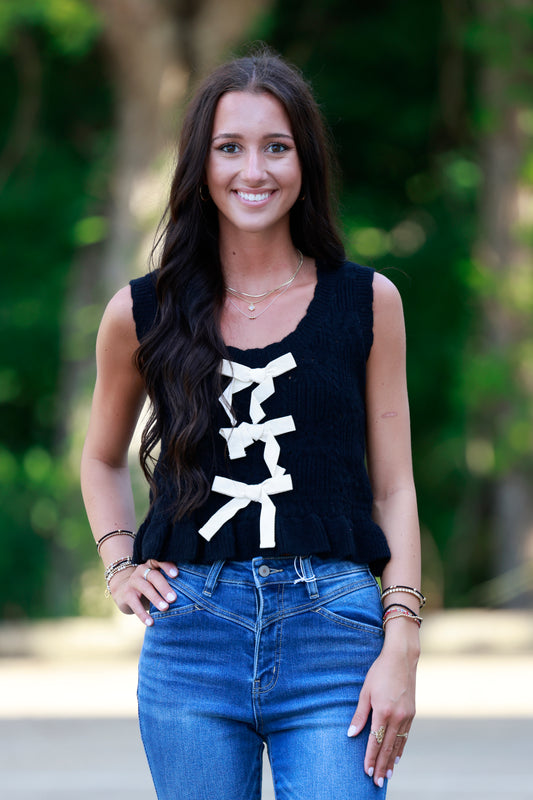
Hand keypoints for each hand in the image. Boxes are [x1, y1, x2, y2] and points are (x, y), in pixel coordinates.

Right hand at [108, 559, 178, 625]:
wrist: (124, 591)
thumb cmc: (149, 586)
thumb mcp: (157, 581)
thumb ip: (170, 581)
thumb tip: (192, 591)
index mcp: (152, 565)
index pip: (159, 561)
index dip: (167, 566)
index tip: (176, 574)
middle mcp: (142, 571)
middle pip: (154, 576)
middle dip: (164, 587)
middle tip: (174, 598)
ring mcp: (133, 582)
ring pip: (145, 588)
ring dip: (156, 599)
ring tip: (165, 609)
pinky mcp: (126, 595)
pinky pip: (135, 604)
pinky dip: (143, 614)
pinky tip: (151, 622)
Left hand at [347, 626, 417, 786]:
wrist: (402, 658)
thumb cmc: (380, 672)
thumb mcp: (365, 691)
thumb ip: (359, 714)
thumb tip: (351, 734)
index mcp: (383, 711)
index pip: (375, 741)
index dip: (371, 758)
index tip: (367, 771)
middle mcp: (397, 716)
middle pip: (388, 747)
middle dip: (382, 766)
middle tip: (377, 782)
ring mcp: (407, 716)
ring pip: (398, 745)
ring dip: (392, 762)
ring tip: (387, 776)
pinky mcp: (412, 713)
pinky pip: (406, 736)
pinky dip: (401, 749)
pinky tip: (397, 758)